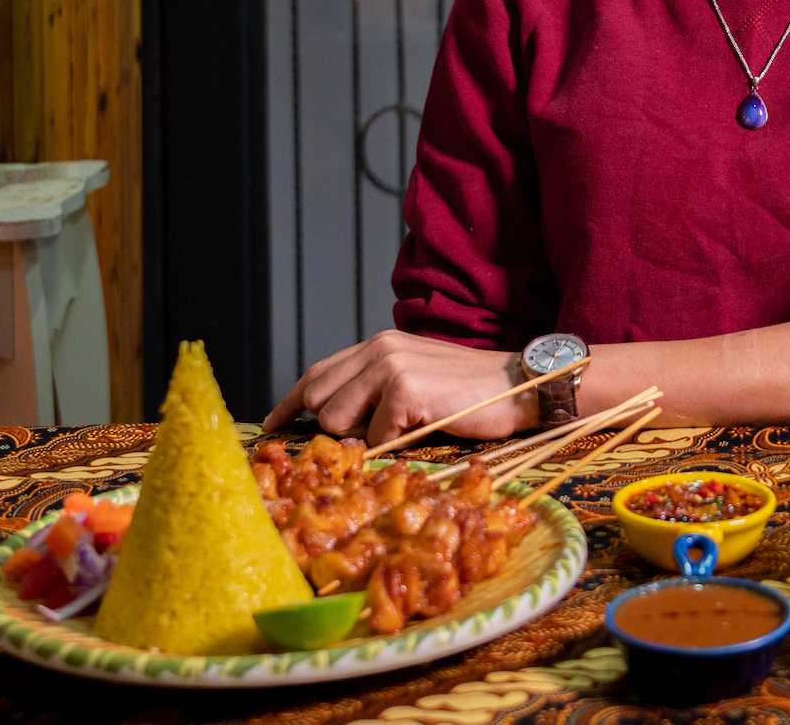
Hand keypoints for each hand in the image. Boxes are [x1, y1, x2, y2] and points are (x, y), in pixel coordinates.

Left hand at [262, 330, 532, 443]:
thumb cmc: (468, 392)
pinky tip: (424, 429)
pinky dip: (395, 444)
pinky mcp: (405, 390)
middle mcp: (378, 349)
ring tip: (402, 430)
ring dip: (365, 439)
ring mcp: (390, 367)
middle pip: (317, 399)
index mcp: (377, 346)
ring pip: (338, 421)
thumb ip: (374, 389)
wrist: (518, 385)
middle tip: (360, 444)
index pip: (316, 373)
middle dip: (329, 430)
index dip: (290, 402)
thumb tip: (335, 421)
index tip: (271, 425)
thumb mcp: (413, 379)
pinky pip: (375, 437)